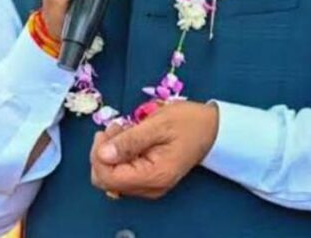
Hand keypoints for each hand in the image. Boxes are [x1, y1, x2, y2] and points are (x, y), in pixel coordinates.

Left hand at [90, 101, 218, 199]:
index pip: (108, 178)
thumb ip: (130, 140)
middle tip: (116, 127)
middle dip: (103, 153)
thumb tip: (102, 154)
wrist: (212, 128)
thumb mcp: (158, 124)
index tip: (108, 130)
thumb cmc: (188, 122)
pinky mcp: (149, 179)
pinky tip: (128, 138)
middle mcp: (150, 188)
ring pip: (112, 177)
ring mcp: (149, 186)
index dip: (99, 155)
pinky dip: (119, 155)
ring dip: (110, 152)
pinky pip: (123, 173)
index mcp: (154, 176)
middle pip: (106, 180)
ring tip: (124, 129)